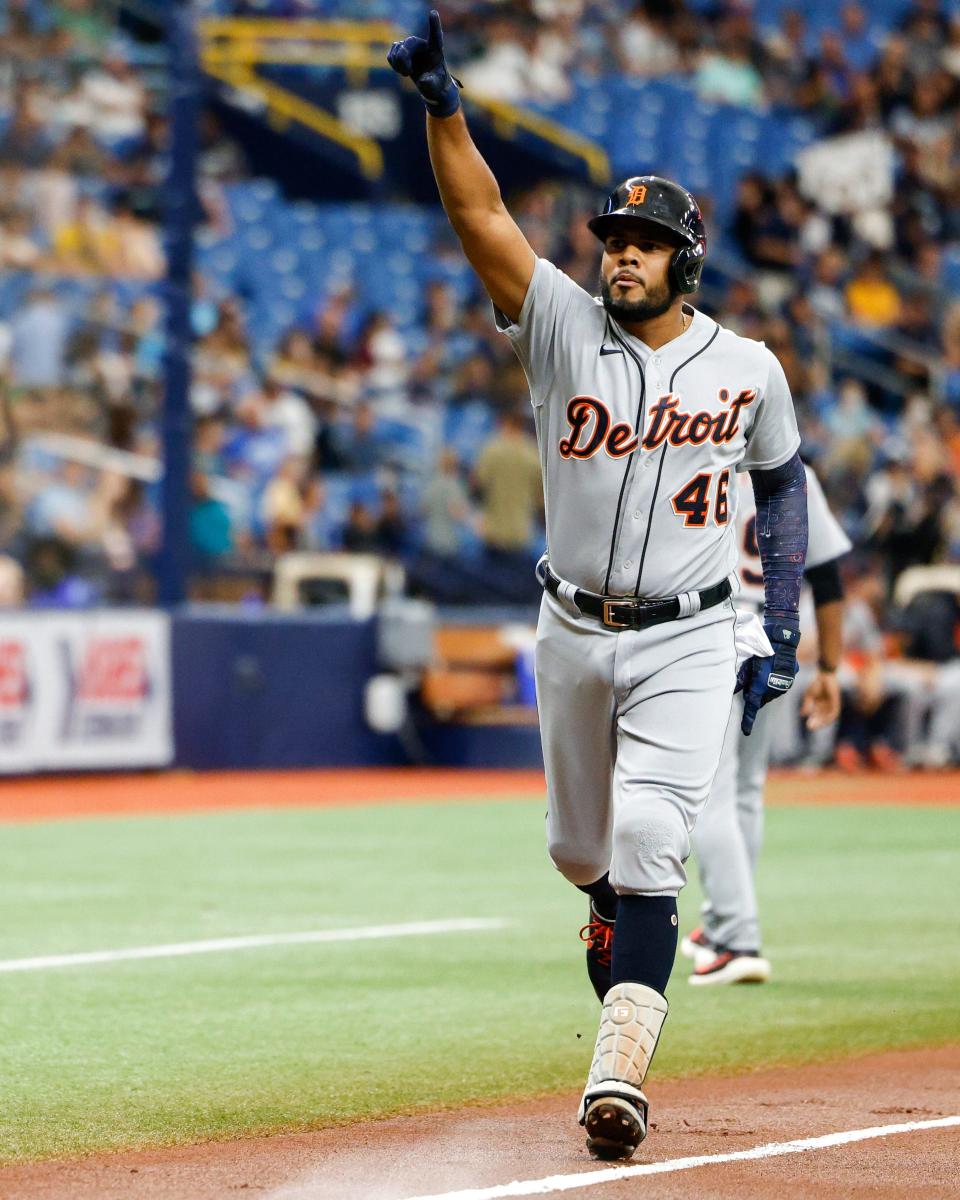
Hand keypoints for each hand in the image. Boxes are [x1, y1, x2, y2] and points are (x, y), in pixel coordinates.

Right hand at [387, 10, 460, 116]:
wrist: (431, 85)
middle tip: (406, 74)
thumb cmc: (437, 84)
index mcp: (435, 50)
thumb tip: (423, 80)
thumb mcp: (436, 87)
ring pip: (397, 48)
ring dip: (398, 64)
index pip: (435, 35)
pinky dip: (393, 64)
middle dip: (403, 59)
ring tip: (407, 73)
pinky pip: (390, 54)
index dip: (434, 24)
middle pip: (408, 43)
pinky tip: (401, 70)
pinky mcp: (402, 51)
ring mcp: (411, 46)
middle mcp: (422, 44)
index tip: (433, 13)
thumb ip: (430, 84)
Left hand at [736, 621, 800, 735]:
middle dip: (754, 695)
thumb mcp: (748, 665)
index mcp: (760, 687)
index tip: (745, 731)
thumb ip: (741, 680)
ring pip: (769, 694)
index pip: (751, 708)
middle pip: (759, 700)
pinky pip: (777, 688)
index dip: (748, 721)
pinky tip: (771, 670)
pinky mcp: (789, 681)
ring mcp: (782, 686)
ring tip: (761, 672)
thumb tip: (733, 690)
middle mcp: (772, 690)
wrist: (782, 641)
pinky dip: (772, 684)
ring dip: (764, 689)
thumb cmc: (762, 652)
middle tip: (750, 680)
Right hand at [801, 670, 840, 729]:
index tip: (808, 726)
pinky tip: (824, 720)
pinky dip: (829, 717)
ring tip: (816, 725)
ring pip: (828, 717)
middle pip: (822, 718)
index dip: (813, 721)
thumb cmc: (817, 684)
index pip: (817, 716)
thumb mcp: (809, 696)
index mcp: (820, 705)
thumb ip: (807, 705)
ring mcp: (832, 704)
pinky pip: (834, 713)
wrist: (825, 675)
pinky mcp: (836, 702)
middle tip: (810, 728)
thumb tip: (802, 715)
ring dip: (822, 722)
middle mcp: (826, 706)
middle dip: (817, 723)